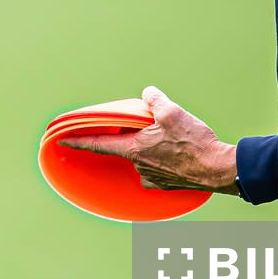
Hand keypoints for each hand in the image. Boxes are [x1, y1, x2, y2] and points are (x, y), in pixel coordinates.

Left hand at [59, 86, 241, 194]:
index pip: (97, 144)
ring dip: (152, 148)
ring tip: (174, 140)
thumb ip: (154, 100)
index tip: (61, 140)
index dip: (77, 140)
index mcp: (133, 149)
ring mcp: (151, 178)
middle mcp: (138, 166)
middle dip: (135, 136)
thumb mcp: (172, 112)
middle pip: (126, 147)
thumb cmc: (193, 143)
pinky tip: (176, 154)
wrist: (217, 169)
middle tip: (153, 128)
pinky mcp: (165, 185)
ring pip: (144, 157)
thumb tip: (148, 93)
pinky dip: (163, 160)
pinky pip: (157, 168)